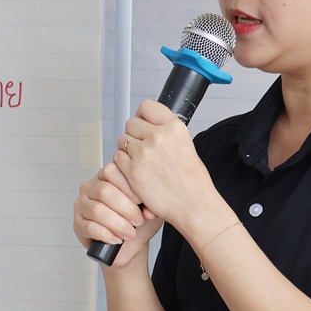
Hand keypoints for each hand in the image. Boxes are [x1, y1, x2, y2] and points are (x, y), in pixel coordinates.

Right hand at [73, 161, 162, 268]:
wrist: (131, 243)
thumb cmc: (138, 221)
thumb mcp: (148, 206)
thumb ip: (149, 200)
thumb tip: (149, 210)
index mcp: (106, 176)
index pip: (111, 170)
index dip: (127, 186)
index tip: (140, 200)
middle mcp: (90, 187)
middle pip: (104, 191)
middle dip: (125, 208)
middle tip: (138, 220)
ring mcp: (82, 205)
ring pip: (97, 210)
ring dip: (117, 223)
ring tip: (130, 233)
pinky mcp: (77, 223)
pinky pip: (89, 227)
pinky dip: (106, 234)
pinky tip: (116, 239)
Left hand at [112, 100, 221, 237]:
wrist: (193, 203)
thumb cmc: (192, 179)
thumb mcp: (186, 144)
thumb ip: (166, 132)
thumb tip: (147, 124)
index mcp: (174, 127)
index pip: (147, 106)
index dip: (142, 116)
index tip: (143, 124)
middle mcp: (159, 136)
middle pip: (131, 123)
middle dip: (133, 135)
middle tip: (142, 149)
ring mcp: (144, 152)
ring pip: (122, 141)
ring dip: (127, 151)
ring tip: (141, 163)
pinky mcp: (133, 170)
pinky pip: (117, 159)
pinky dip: (123, 166)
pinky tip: (136, 173)